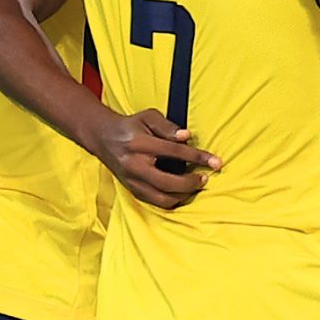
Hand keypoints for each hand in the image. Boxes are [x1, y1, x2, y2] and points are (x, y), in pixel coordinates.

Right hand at [90, 107, 221, 211]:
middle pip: (168, 183)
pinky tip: (182, 192)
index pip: (174, 152)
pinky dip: (172, 200)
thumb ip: (168, 126)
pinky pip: (155, 202)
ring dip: (183, 195)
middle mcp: (135, 165)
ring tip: (195, 185)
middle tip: (205, 178)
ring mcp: (132, 181)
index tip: (215, 161)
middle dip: (191, 183)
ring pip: (162, 198)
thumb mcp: (149, 117)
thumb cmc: (131, 126)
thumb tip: (187, 137)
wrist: (104, 138)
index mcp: (140, 144)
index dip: (198, 157)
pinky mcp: (132, 190)